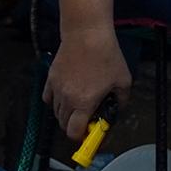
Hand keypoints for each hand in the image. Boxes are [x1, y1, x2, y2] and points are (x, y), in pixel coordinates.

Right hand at [42, 26, 131, 150]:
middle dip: (75, 126)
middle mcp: (67, 99)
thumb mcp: (123, 80)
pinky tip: (65, 95)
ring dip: (66, 114)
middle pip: (64, 124)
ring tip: (78, 104)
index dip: (82, 137)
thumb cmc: (106, 55)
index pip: (74, 132)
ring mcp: (56, 88)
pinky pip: (48, 98)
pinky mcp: (51, 77)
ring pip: (56, 112)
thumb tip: (116, 110)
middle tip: (87, 119)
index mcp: (84, 103)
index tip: (90, 133)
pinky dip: (55, 101)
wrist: (87, 33)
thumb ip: (120, 100)